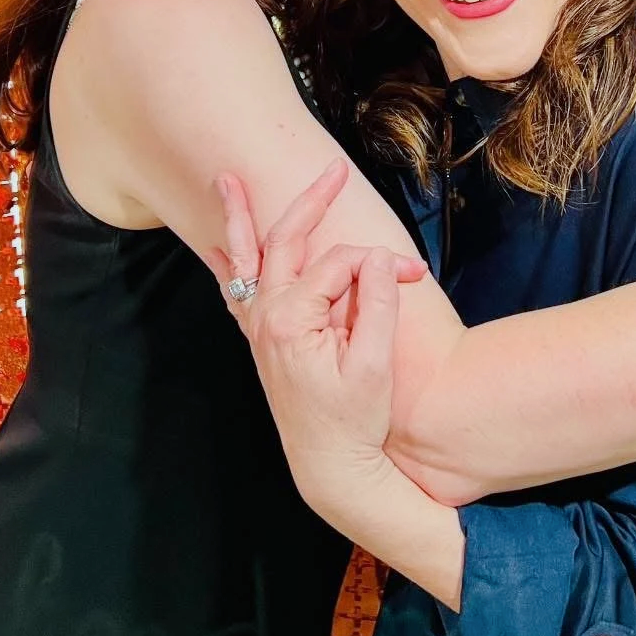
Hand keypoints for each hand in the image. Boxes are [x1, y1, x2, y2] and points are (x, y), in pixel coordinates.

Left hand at [209, 179, 425, 510]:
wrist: (329, 465)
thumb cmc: (354, 419)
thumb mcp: (374, 362)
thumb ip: (377, 302)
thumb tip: (378, 257)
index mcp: (292, 318)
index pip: (340, 265)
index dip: (381, 265)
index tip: (417, 275)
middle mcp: (266, 317)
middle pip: (285, 242)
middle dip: (309, 202)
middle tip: (332, 170)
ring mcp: (259, 328)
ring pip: (247, 258)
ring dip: (241, 219)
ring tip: (227, 181)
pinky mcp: (263, 340)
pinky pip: (238, 291)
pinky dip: (229, 265)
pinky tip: (218, 247)